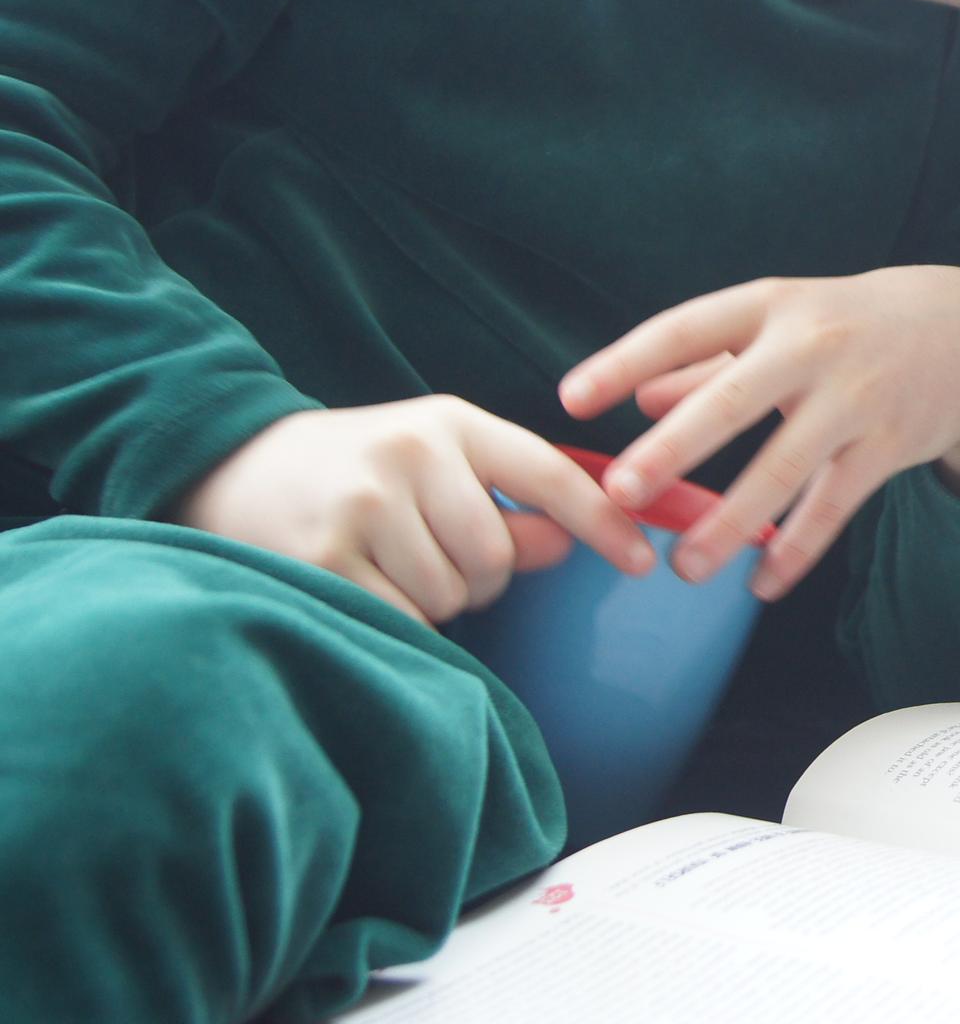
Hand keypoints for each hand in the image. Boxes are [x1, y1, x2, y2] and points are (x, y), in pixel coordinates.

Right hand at [173, 396, 656, 624]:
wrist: (233, 467)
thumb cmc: (360, 470)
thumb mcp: (437, 461)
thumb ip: (509, 502)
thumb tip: (568, 545)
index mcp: (452, 423)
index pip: (549, 475)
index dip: (603, 522)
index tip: (644, 560)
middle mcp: (411, 455)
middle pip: (499, 555)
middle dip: (480, 574)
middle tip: (430, 552)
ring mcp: (364, 507)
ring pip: (453, 594)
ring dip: (433, 598)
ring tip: (388, 561)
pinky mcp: (322, 559)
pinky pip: (402, 619)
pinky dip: (396, 619)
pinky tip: (360, 585)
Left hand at [557, 267, 959, 602]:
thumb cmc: (853, 325)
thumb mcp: (782, 322)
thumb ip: (707, 358)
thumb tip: (637, 396)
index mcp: (772, 306)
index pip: (685, 328)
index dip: (625, 361)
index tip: (569, 400)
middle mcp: (814, 345)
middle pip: (734, 398)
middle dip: (675, 445)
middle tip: (622, 491)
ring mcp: (857, 397)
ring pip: (786, 467)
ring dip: (731, 521)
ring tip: (684, 569)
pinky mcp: (892, 443)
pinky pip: (836, 505)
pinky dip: (798, 549)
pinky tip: (762, 585)